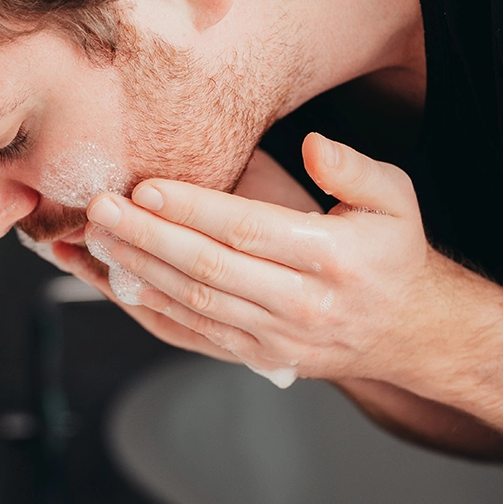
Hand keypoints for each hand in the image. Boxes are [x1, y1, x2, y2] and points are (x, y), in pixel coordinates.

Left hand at [84, 133, 475, 397]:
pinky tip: (118, 284)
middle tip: (101, 210)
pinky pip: (193, 335)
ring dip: (138, 272)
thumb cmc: (391, 256)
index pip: (247, 230)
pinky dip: (151, 310)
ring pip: (193, 304)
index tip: (144, 188)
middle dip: (147, 237)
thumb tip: (313, 146)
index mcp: (332, 257)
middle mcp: (301, 303)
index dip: (191, 209)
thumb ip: (355, 168)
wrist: (406, 330)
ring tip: (96, 242)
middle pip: (208, 269)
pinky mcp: (258, 357)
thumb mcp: (396, 200)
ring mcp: (276, 337)